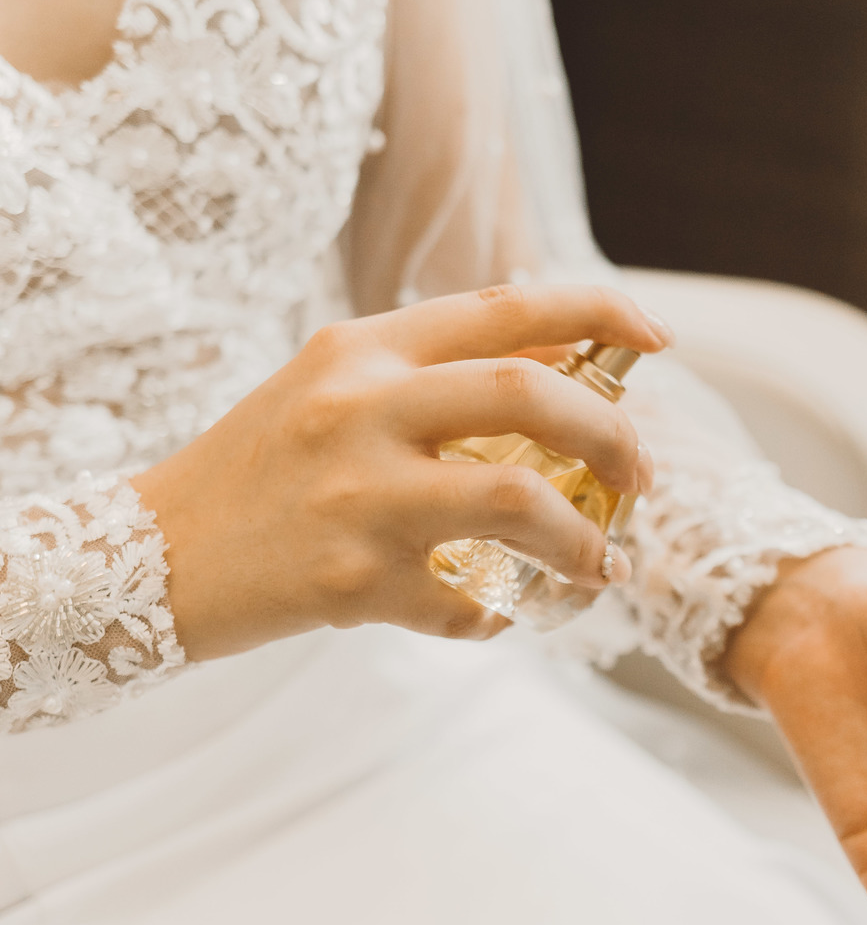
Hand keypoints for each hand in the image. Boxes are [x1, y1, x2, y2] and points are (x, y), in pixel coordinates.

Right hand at [133, 283, 665, 659]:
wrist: (152, 554)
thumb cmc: (259, 466)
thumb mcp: (333, 387)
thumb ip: (431, 370)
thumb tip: (562, 361)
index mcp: (363, 349)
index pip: (508, 307)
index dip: (600, 312)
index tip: (657, 338)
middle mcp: (361, 409)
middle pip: (533, 395)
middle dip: (615, 435)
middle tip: (640, 474)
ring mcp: (358, 498)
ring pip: (521, 501)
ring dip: (582, 540)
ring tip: (596, 564)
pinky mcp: (353, 584)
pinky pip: (466, 606)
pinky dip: (496, 617)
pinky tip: (492, 615)